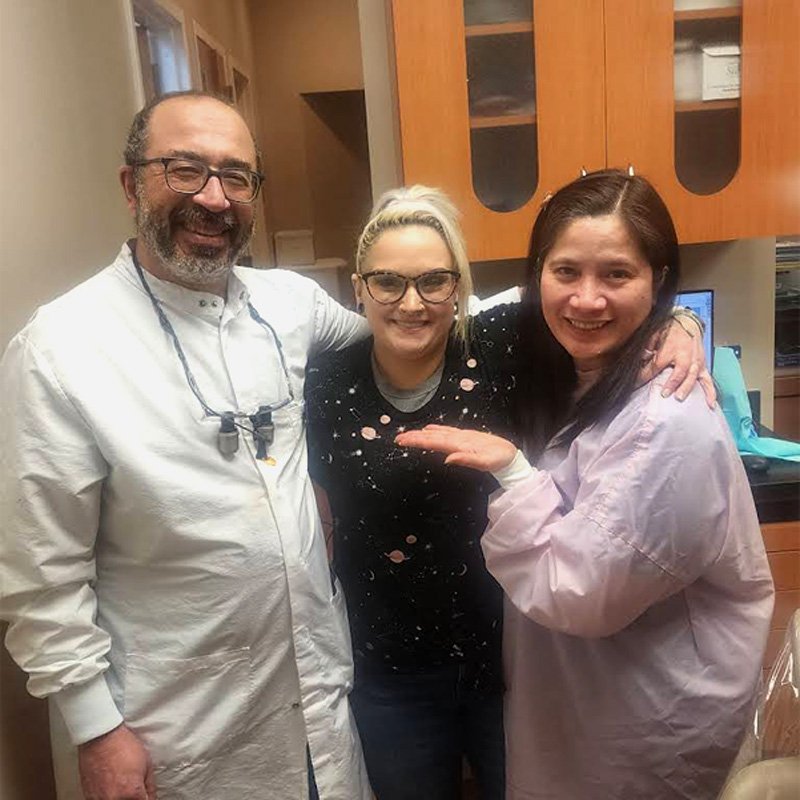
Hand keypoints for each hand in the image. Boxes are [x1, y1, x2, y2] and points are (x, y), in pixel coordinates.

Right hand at [79, 724, 155, 799]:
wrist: (101, 737)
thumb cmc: (123, 746)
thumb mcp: (146, 763)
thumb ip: (150, 786)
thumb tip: (152, 798)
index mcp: (132, 792)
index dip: (146, 799)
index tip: (145, 795)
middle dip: (134, 798)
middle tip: (133, 789)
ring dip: (120, 798)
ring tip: (121, 786)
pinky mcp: (89, 797)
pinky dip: (107, 798)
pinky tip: (111, 789)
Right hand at [395, 424, 516, 472]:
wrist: (510, 454)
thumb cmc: (499, 459)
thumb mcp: (485, 463)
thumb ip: (467, 460)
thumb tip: (448, 459)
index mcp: (461, 444)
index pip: (434, 442)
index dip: (417, 441)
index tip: (403, 440)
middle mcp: (459, 438)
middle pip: (433, 436)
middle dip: (415, 437)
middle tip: (398, 438)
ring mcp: (461, 437)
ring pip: (438, 433)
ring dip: (422, 434)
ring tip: (408, 434)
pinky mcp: (464, 438)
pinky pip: (446, 432)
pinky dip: (435, 430)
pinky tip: (429, 429)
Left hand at [642, 315, 715, 406]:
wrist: (687, 323)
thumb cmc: (670, 331)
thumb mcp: (654, 335)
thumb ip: (647, 348)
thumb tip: (641, 358)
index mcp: (671, 349)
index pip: (656, 365)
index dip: (645, 376)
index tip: (636, 385)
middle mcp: (685, 356)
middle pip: (679, 371)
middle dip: (671, 383)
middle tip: (665, 394)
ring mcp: (696, 362)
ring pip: (693, 377)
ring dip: (686, 388)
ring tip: (680, 398)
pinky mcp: (702, 367)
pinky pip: (708, 380)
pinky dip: (710, 392)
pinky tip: (710, 404)